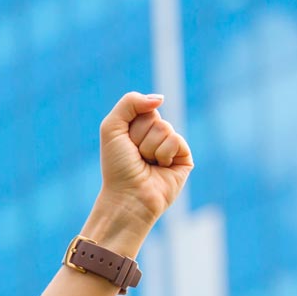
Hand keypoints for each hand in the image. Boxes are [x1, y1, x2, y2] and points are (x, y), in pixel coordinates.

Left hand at [97, 92, 193, 225]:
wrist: (128, 197)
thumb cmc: (117, 167)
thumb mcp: (112, 128)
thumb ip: (130, 102)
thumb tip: (160, 99)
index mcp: (139, 129)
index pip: (143, 109)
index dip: (131, 126)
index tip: (125, 145)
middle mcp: (156, 136)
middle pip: (154, 118)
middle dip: (140, 137)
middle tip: (135, 157)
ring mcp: (171, 147)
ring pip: (165, 129)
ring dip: (150, 148)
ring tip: (147, 164)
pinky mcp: (184, 158)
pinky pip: (176, 140)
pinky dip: (164, 154)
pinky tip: (160, 168)